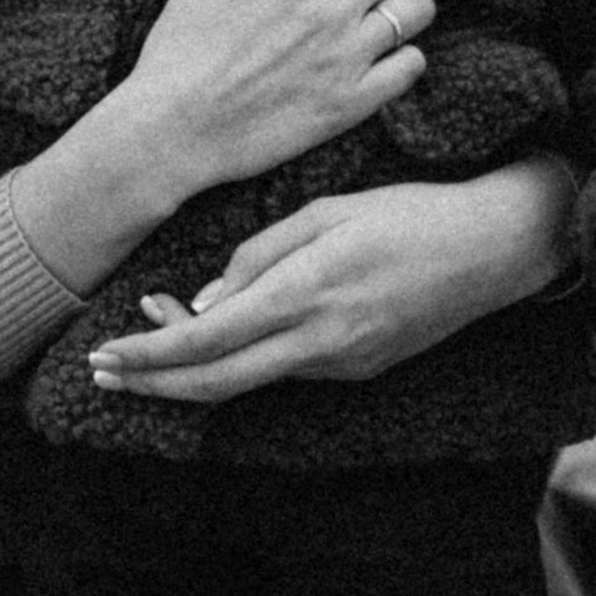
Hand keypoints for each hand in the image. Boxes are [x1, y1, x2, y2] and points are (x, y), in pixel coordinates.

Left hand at [87, 161, 576, 403]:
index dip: (148, 356)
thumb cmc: (410, 213)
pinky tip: (219, 337)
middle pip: (215, 383)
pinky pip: (283, 371)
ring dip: (192, 372)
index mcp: (305, 295)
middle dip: (151, 384)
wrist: (494, 250)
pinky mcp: (357, 367)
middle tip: (101, 374)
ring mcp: (341, 363)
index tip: (105, 354)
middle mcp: (320, 342)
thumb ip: (259, 254)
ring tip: (148, 348)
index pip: (206, 342)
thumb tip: (206, 304)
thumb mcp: (326, 211)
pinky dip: (239, 362)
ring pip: (247, 382)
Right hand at [118, 0, 435, 200]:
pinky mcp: (355, 103)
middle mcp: (331, 8)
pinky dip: (399, 55)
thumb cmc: (184, 41)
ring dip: (396, 2)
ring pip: (418, 7)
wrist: (174, 128)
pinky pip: (413, 64)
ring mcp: (348, 58)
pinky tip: (367, 54)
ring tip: (365, 12)